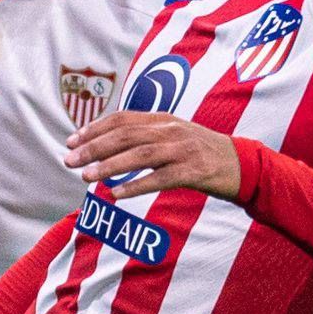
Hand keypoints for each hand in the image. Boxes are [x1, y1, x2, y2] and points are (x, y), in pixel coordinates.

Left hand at [64, 111, 240, 201]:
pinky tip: (117, 194)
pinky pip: (160, 178)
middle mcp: (171, 130)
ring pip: (140, 155)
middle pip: (126, 135)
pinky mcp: (194, 171)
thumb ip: (145, 136)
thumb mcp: (173, 136)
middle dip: (94, 147)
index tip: (71, 140)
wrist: (242, 164)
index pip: (122, 119)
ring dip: (110, 166)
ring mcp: (183, 150)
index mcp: (163, 119)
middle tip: (70, 160)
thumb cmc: (200, 153)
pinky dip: (137, 186)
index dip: (94, 129)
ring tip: (87, 176)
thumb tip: (105, 145)